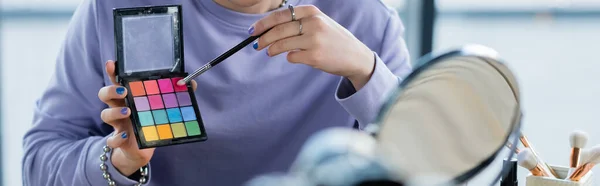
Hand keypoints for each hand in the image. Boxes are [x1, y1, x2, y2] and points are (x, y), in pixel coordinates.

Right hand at [98, 60, 196, 175]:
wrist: (139, 150)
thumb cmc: (148, 123)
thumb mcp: (161, 109)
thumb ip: (176, 95)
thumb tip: (191, 83)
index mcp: (129, 97)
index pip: (117, 81)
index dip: (113, 72)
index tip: (112, 63)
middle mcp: (120, 108)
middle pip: (105, 94)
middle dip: (110, 90)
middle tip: (124, 90)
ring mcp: (117, 124)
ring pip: (105, 114)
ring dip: (114, 112)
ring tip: (127, 111)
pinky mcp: (119, 140)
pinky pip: (111, 139)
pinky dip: (116, 138)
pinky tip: (125, 136)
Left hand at [250, 5, 374, 89]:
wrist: (355, 56)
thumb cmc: (333, 39)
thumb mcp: (319, 22)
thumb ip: (298, 22)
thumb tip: (269, 28)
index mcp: (312, 12)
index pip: (280, 15)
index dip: (263, 23)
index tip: (253, 30)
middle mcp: (313, 23)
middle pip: (278, 30)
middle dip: (263, 38)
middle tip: (256, 44)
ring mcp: (314, 40)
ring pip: (281, 44)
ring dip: (271, 49)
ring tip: (268, 52)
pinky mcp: (314, 56)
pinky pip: (292, 57)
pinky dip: (289, 57)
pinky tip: (293, 56)